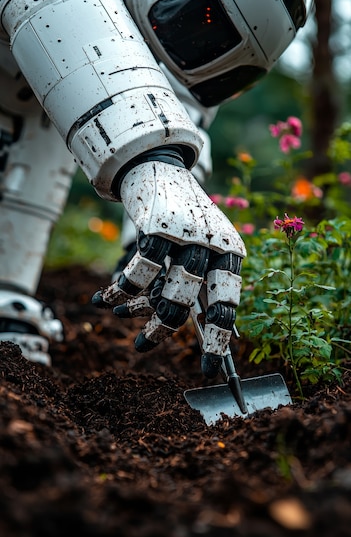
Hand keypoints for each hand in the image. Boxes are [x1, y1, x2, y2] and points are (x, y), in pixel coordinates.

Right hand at [92, 160, 245, 377]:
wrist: (163, 167)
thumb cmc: (184, 218)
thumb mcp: (202, 247)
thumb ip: (199, 282)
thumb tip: (190, 327)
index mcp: (232, 254)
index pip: (227, 303)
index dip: (218, 339)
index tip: (209, 368)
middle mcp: (214, 245)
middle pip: (190, 302)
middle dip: (164, 329)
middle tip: (143, 347)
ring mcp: (187, 236)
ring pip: (165, 290)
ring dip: (140, 311)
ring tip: (122, 318)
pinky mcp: (159, 226)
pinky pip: (140, 271)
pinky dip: (122, 287)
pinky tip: (110, 294)